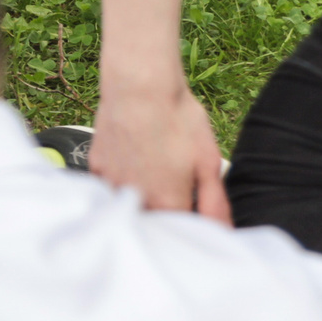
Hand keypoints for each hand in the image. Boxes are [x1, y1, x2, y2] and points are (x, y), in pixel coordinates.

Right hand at [92, 78, 231, 220]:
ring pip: (130, 205)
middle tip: (175, 182)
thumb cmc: (177, 119)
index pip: (181, 231)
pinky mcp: (96, 169)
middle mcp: (136, 200)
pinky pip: (110, 186)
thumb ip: (215, 203)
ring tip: (154, 168)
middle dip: (164, 213)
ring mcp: (112, 185)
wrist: (139, 87)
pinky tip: (134, 160)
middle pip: (152, 222)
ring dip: (142, 198)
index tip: (194, 207)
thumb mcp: (208, 161)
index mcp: (168, 203)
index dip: (191, 224)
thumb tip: (225, 233)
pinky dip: (123, 181)